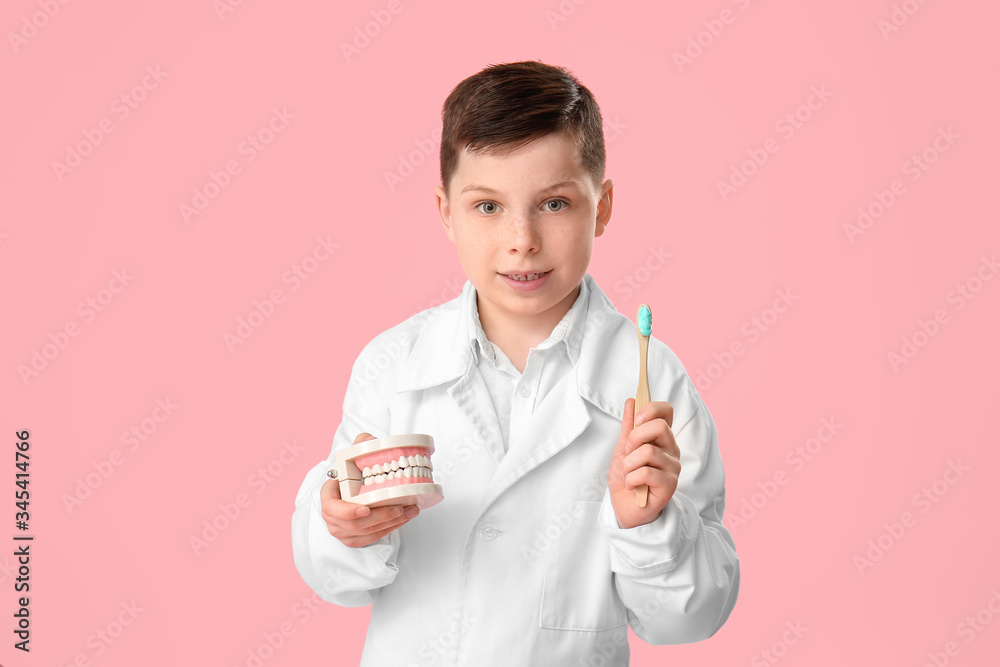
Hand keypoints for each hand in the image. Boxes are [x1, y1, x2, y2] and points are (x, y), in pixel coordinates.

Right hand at [320, 432, 419, 547]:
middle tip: (400, 508)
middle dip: (381, 516)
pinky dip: (391, 529)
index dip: (348, 511)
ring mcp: (343, 531)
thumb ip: (359, 445)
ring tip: (409, 511)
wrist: (349, 492)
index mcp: (328, 498)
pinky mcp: (355, 539)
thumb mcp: (351, 458)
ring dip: (391, 523)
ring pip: (367, 532)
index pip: (332, 509)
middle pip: (355, 524)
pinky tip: (404, 518)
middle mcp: (332, 518)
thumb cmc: (350, 477)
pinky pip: (373, 537)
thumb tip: (368, 438)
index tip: (365, 508)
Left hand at [607, 398, 680, 528]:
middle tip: (628, 453)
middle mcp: (671, 450)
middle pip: (659, 427)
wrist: (624, 507)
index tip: (637, 420)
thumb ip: (628, 426)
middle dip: (635, 438)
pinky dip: (631, 479)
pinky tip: (632, 486)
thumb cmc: (626, 477)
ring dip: (628, 464)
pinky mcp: (670, 485)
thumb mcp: (622, 448)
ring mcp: (673, 467)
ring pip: (649, 451)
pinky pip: (646, 472)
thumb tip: (631, 401)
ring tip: (628, 474)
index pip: (667, 411)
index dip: (651, 409)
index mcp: (661, 438)